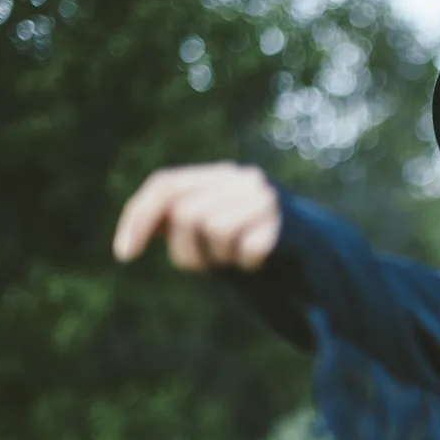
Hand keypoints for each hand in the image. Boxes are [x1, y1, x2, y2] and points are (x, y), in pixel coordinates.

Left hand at [112, 161, 278, 270]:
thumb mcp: (208, 230)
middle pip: (186, 213)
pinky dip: (247, 264)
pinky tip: (259, 262)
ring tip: (238, 257)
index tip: (124, 255)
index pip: (166, 186)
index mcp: (219, 175)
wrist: (315, 257)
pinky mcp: (284, 224)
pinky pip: (245, 250)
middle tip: (213, 261)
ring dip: (220, 257)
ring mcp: (266, 200)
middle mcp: (243, 179)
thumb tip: (126, 244)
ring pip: (214, 229)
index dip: (138, 218)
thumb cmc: (252, 246)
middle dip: (189, 250)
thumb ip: (174, 222)